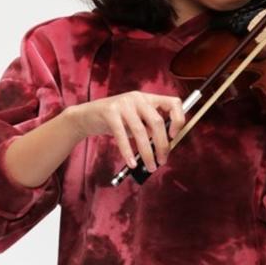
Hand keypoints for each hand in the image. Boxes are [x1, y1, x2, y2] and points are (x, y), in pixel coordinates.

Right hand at [65, 91, 184, 171]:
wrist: (87, 116)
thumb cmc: (115, 122)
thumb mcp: (135, 121)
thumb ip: (149, 129)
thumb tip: (164, 148)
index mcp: (148, 98)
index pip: (173, 102)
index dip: (178, 119)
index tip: (174, 136)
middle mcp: (138, 98)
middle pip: (157, 121)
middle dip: (163, 145)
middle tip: (162, 160)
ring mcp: (123, 103)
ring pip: (141, 131)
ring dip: (147, 153)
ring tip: (150, 166)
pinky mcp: (109, 112)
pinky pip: (122, 136)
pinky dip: (128, 152)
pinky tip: (132, 163)